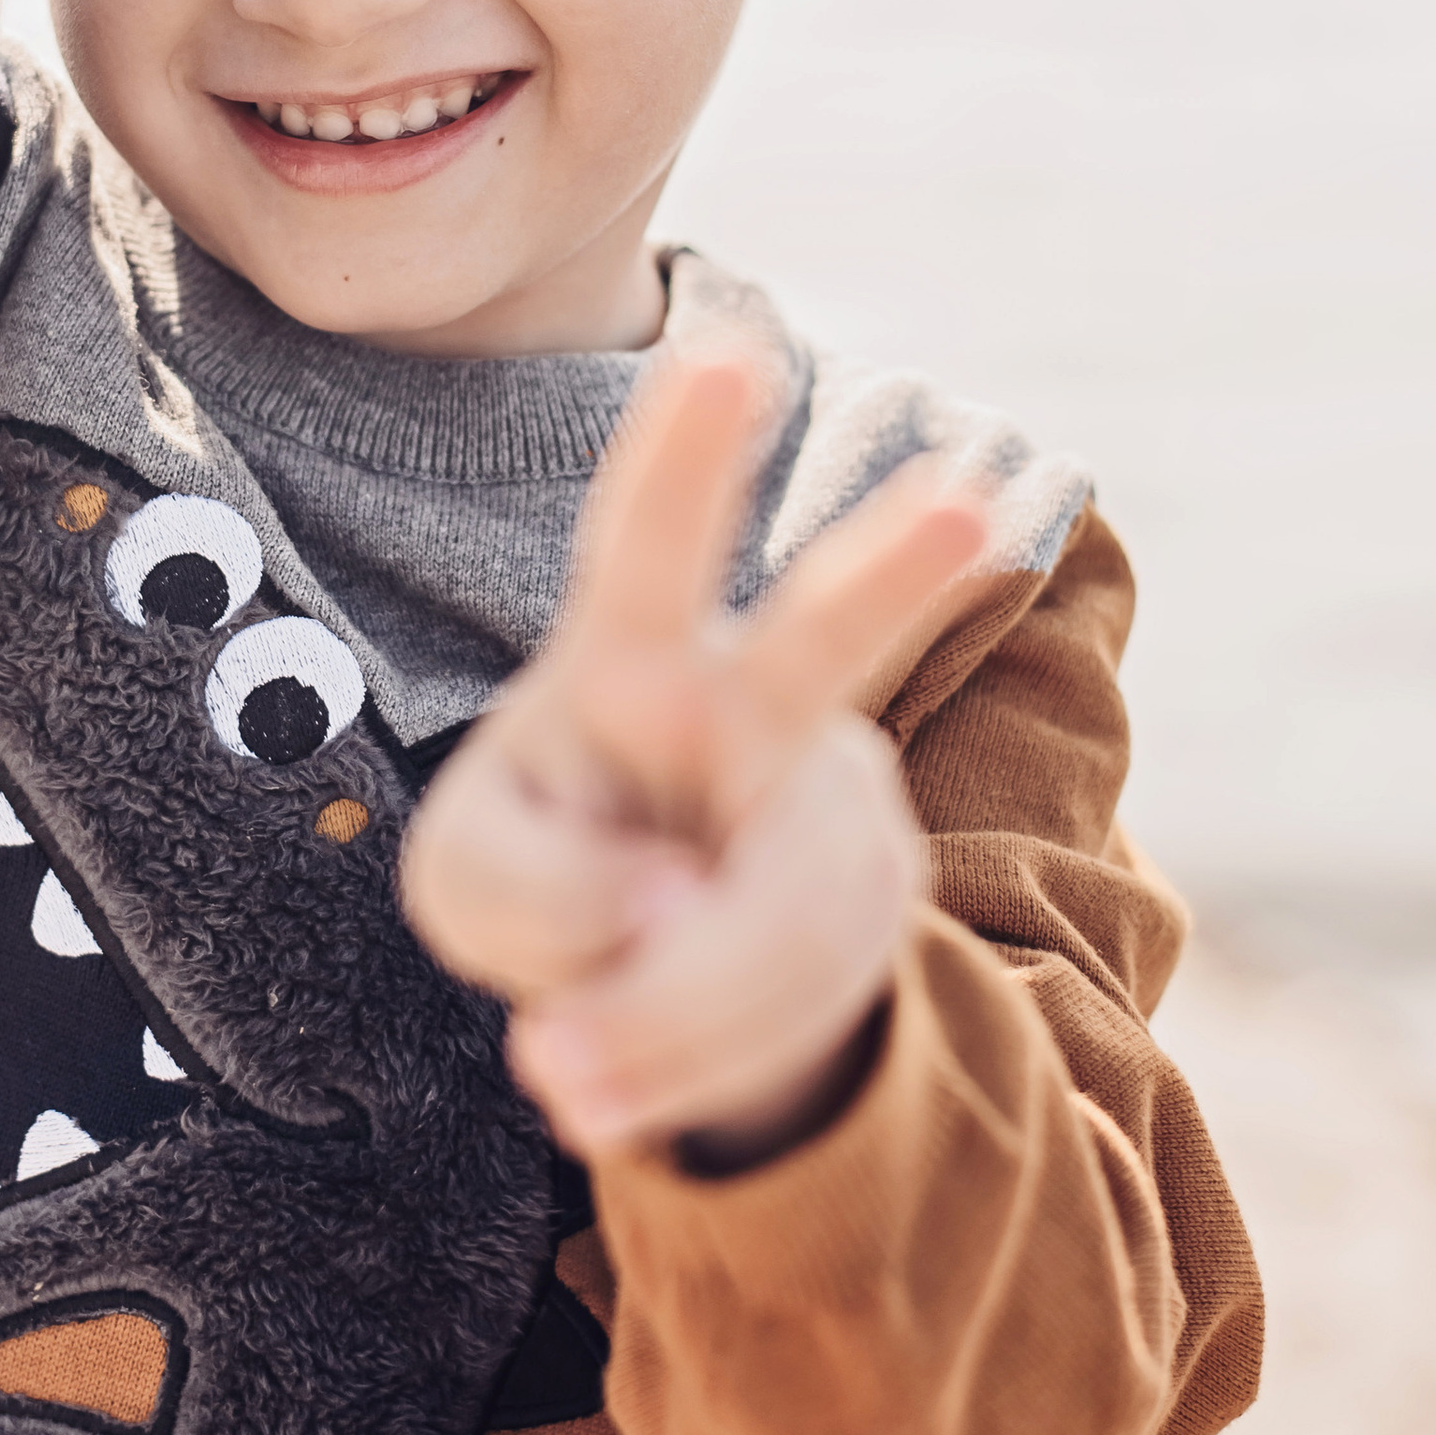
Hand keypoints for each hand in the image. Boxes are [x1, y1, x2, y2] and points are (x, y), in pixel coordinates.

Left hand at [399, 358, 990, 1165]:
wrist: (673, 987)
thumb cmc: (554, 881)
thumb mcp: (468, 886)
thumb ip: (517, 889)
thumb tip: (661, 915)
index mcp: (631, 657)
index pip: (649, 542)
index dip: (686, 452)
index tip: (727, 351)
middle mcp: (755, 710)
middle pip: (823, 643)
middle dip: (891, 573)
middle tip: (967, 503)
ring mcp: (832, 815)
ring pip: (783, 911)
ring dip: (662, 1014)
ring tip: (557, 1077)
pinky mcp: (864, 926)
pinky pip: (784, 1013)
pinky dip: (678, 1067)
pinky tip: (603, 1083)